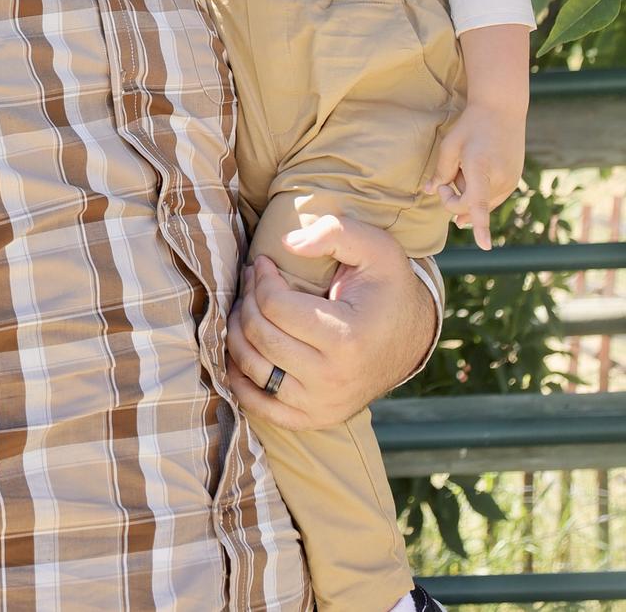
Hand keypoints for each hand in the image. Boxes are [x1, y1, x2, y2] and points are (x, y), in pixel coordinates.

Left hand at [226, 216, 435, 430]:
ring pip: (253, 368)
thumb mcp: (376, 247)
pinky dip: (239, 378)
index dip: (260, 277)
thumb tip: (286, 243)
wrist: (411, 338)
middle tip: (252, 281)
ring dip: (237, 332)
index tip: (262, 262)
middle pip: (260, 335)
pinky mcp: (314, 417)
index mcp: (347, 338)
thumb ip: (334, 231)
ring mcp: (322, 404)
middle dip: (246, 300)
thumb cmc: (387, 287)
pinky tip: (242, 347)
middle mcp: (333, 379)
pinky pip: (260, 406)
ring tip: (246, 307)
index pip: (275, 306)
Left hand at [423, 102, 524, 249]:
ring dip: (468, 194)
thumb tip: (428, 191)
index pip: (478, 203)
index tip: (485, 246)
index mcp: (480, 168)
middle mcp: (500, 178)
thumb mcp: (450, 145)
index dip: (480, 226)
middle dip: (453, 198)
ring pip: (482, 204)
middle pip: (470, 206)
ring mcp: (511, 181)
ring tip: (467, 167)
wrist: (502, 110)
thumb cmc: (472, 125)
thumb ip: (440, 171)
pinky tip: (476, 171)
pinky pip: (492, 197)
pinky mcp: (515, 181)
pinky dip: (480, 192)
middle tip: (446, 177)